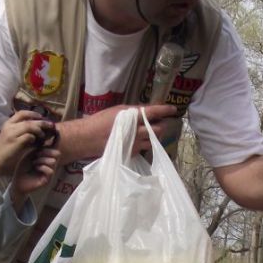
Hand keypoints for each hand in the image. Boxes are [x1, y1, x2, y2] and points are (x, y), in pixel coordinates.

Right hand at [0, 111, 57, 176]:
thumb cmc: (5, 152)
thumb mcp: (11, 138)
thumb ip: (21, 132)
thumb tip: (37, 128)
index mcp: (7, 124)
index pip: (22, 113)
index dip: (33, 114)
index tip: (41, 117)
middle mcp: (9, 126)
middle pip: (28, 119)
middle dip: (41, 122)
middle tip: (50, 125)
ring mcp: (11, 134)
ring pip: (29, 126)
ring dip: (39, 130)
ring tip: (44, 136)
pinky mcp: (14, 142)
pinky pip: (29, 136)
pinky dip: (35, 138)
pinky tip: (38, 143)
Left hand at [11, 145, 59, 197]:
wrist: (17, 180)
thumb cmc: (22, 167)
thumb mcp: (29, 154)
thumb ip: (37, 147)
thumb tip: (45, 138)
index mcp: (46, 157)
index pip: (54, 149)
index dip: (49, 146)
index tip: (39, 146)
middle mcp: (50, 164)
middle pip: (57, 153)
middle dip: (46, 152)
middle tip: (37, 154)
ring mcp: (49, 172)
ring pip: (53, 161)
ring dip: (42, 160)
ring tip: (34, 163)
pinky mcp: (48, 180)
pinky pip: (50, 171)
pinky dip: (42, 168)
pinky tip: (36, 168)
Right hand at [57, 104, 177, 161]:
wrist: (89, 138)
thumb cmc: (101, 121)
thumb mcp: (118, 110)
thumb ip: (134, 111)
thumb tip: (146, 111)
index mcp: (134, 117)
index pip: (154, 112)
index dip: (166, 110)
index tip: (173, 110)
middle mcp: (138, 131)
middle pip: (159, 129)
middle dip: (163, 125)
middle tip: (162, 122)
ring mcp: (136, 144)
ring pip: (153, 140)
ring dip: (156, 136)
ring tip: (152, 132)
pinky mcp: (132, 153)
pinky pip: (144, 147)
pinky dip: (146, 143)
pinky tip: (140, 140)